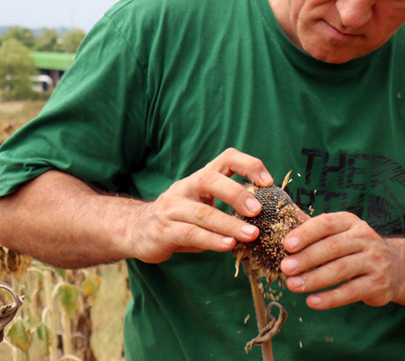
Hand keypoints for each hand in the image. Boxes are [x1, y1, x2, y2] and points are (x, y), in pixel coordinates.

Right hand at [128, 148, 273, 263]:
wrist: (136, 230)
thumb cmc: (181, 218)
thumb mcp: (203, 205)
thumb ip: (228, 207)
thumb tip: (268, 216)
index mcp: (200, 178)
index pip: (226, 158)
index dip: (249, 165)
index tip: (268, 181)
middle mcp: (185, 187)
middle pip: (211, 180)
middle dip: (237, 193)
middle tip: (258, 210)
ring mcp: (172, 208)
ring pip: (203, 213)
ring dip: (229, 224)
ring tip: (251, 235)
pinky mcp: (163, 230)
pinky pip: (190, 234)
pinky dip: (212, 240)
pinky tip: (228, 246)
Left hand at [278, 212, 404, 309]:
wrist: (395, 266)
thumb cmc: (354, 248)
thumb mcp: (338, 232)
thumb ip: (312, 226)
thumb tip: (283, 212)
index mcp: (350, 222)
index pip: (327, 223)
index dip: (306, 233)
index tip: (287, 244)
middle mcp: (365, 238)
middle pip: (333, 247)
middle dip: (307, 258)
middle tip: (285, 268)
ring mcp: (374, 261)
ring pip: (341, 270)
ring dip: (315, 279)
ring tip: (293, 286)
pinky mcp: (378, 284)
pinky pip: (351, 291)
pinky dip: (330, 298)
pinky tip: (312, 302)